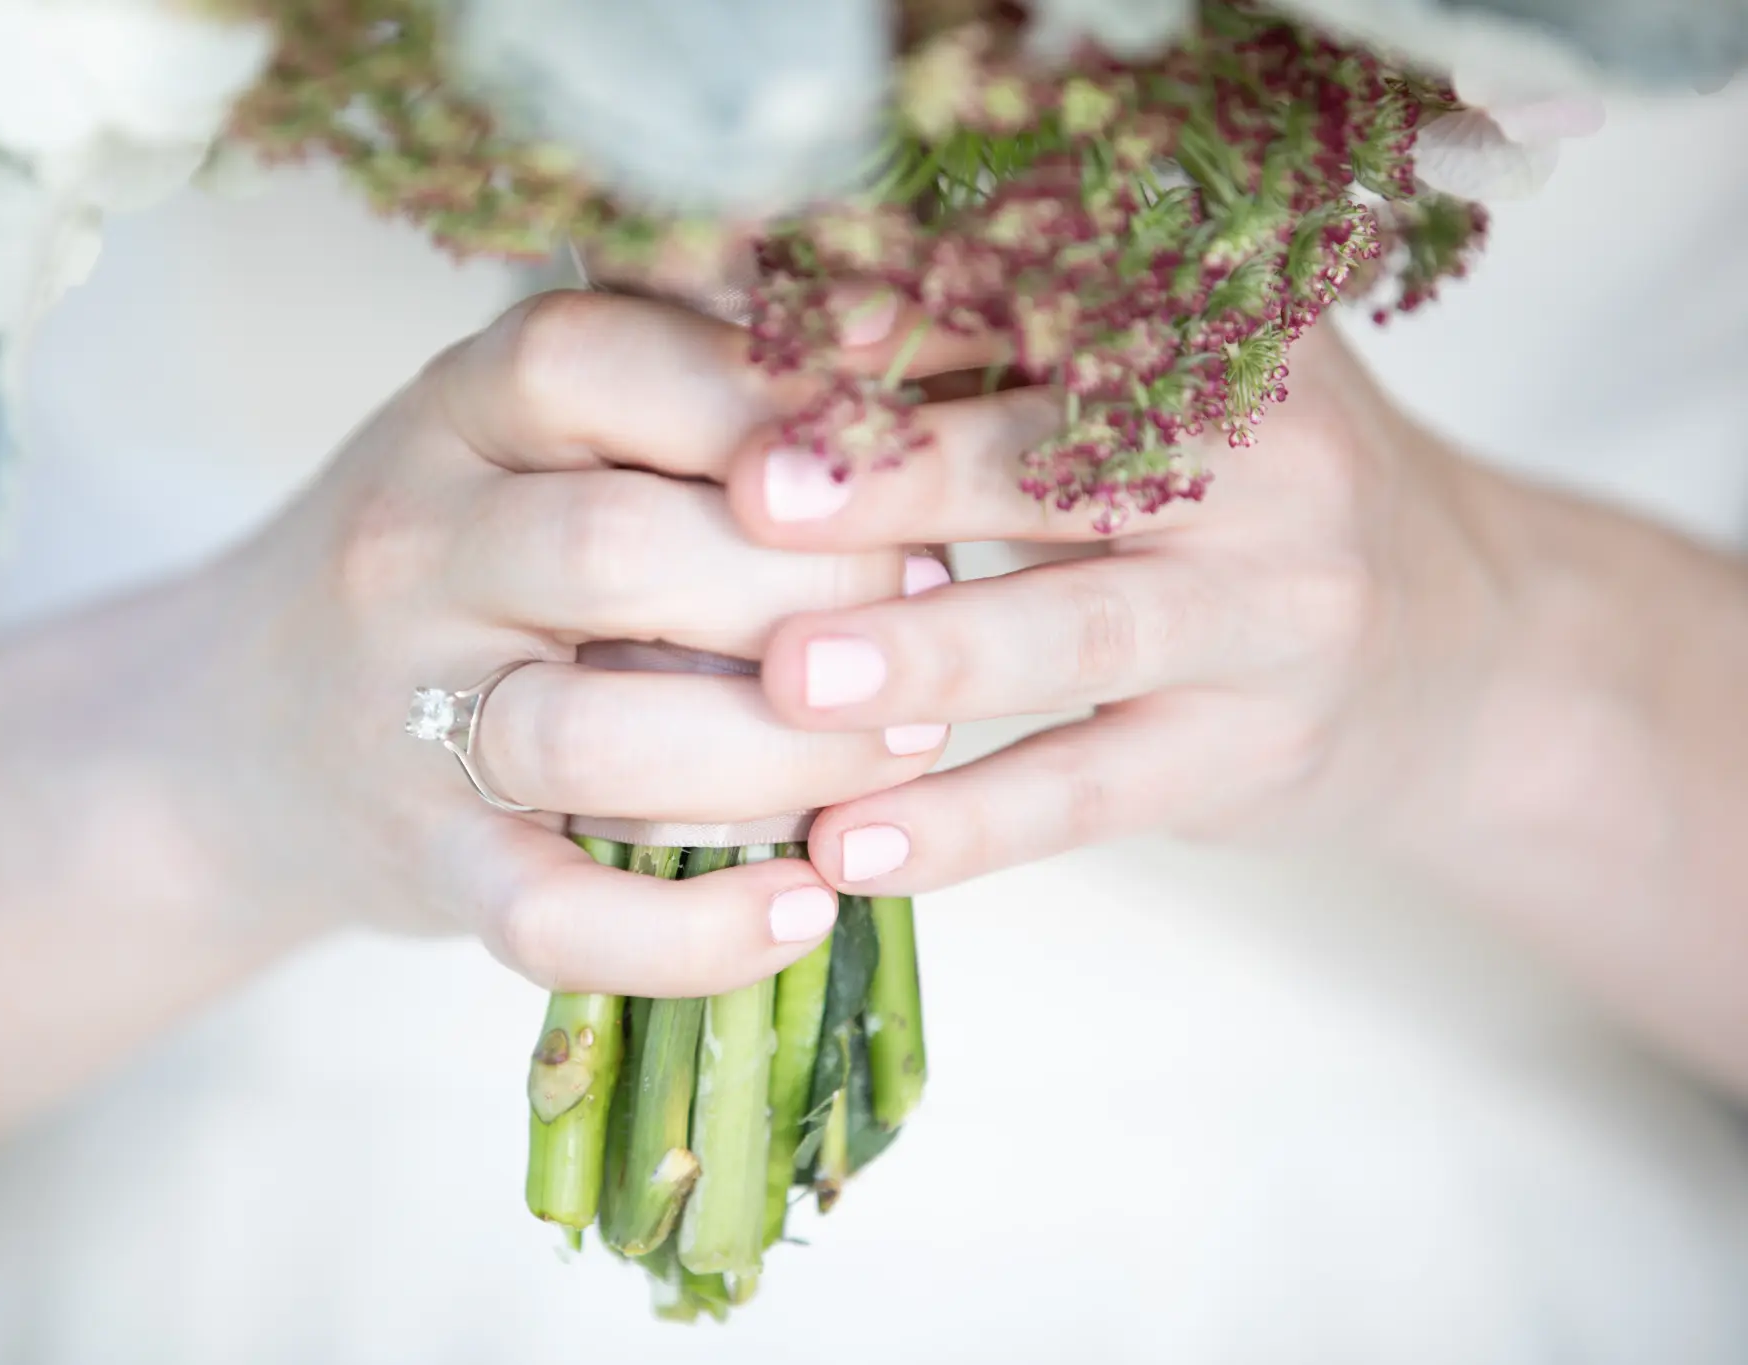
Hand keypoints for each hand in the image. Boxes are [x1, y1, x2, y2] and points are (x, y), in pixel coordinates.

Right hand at [186, 289, 978, 993]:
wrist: (244, 733)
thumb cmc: (459, 562)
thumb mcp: (533, 435)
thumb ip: (682, 393)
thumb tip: (911, 359)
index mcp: (456, 411)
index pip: (589, 360)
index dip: (760, 404)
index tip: (892, 461)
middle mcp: (409, 549)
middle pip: (608, 549)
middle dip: (808, 589)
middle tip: (932, 617)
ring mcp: (401, 718)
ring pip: (586, 735)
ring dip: (780, 755)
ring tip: (898, 751)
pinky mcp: (423, 866)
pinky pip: (547, 916)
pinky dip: (692, 933)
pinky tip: (802, 907)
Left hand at [717, 320, 1504, 892]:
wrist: (1464, 649)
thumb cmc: (1246, 500)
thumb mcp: (1177, 398)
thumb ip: (1024, 368)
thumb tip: (795, 353)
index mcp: (1226, 338)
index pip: (1060, 316)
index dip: (917, 331)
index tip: (786, 353)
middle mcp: (1271, 463)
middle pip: (1072, 462)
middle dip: (908, 477)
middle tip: (756, 494)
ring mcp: (1273, 617)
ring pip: (1083, 632)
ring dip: (930, 655)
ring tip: (790, 682)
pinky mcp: (1250, 756)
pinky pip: (1090, 792)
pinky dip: (967, 824)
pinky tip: (853, 845)